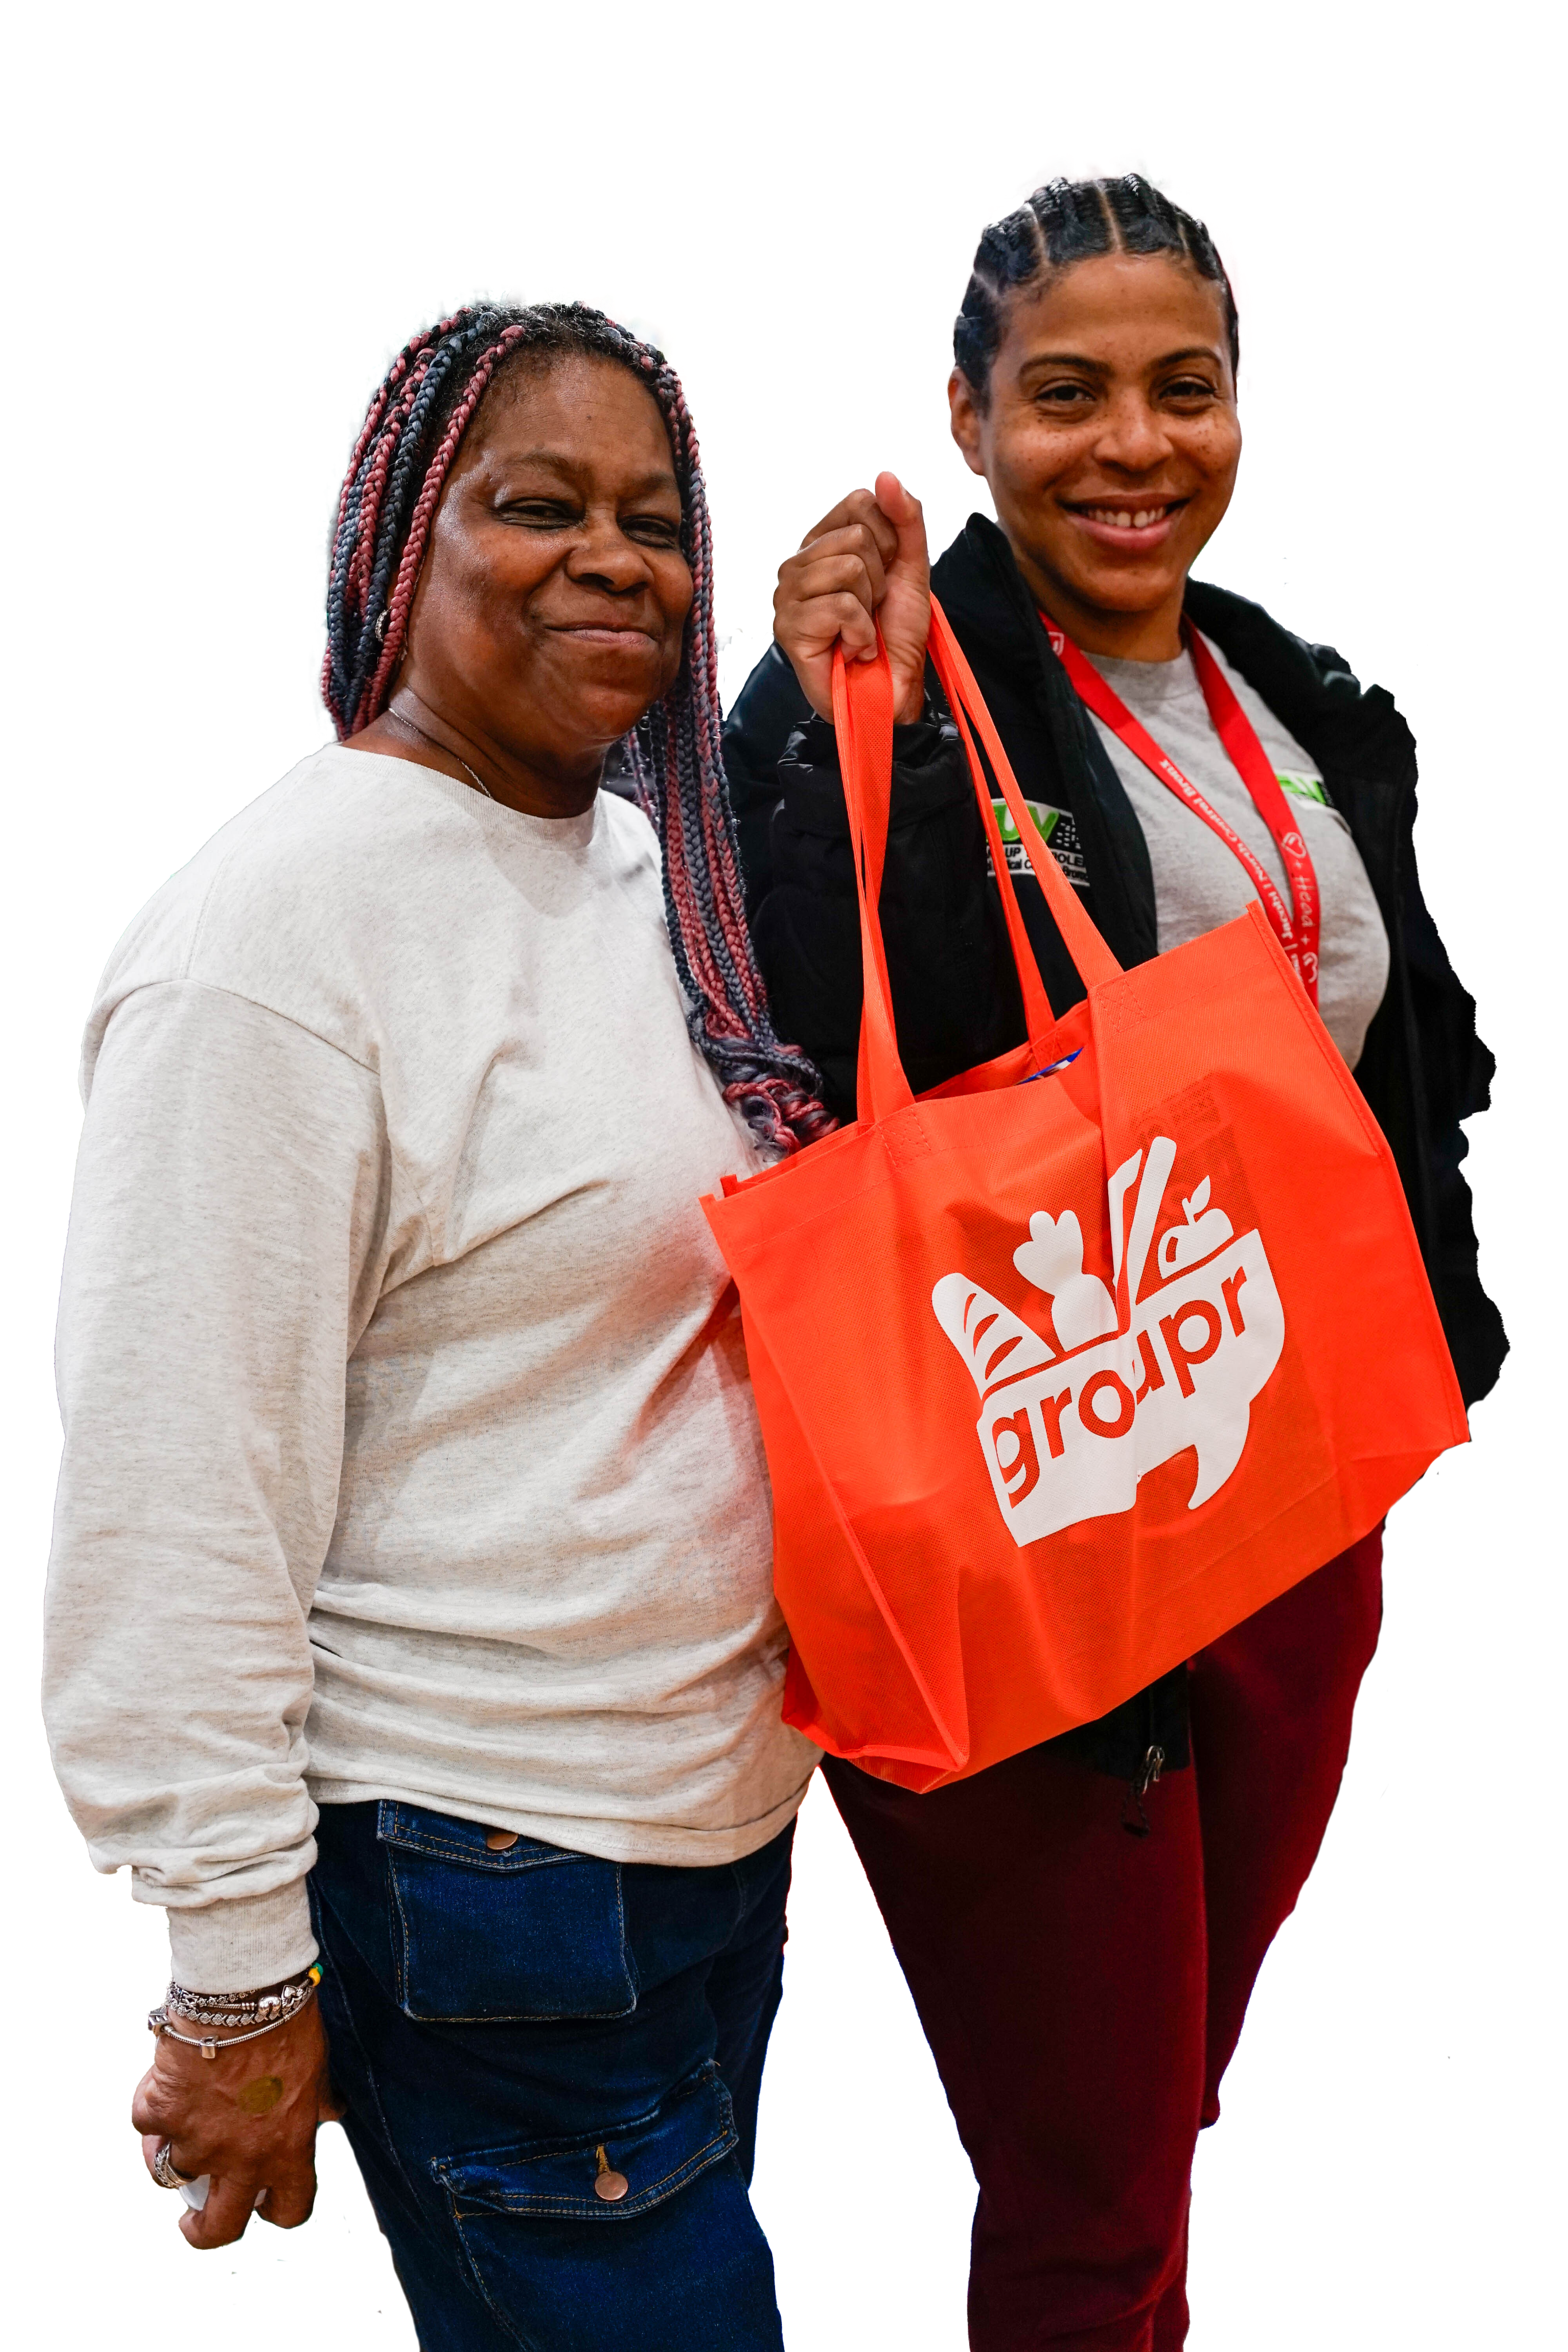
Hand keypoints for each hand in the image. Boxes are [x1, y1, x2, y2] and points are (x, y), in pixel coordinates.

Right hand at [132, 1992, 343, 2248]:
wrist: (243, 1995)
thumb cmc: (289, 2026)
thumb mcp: (317, 2068)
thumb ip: (320, 2100)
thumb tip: (334, 2112)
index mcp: (286, 2151)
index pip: (290, 2209)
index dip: (277, 2209)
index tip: (264, 2204)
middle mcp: (239, 2159)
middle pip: (217, 2228)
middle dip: (202, 2232)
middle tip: (194, 2221)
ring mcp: (196, 2142)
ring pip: (170, 2170)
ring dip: (171, 2149)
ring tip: (175, 2125)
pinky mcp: (161, 2114)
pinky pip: (146, 2122)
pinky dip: (152, 2105)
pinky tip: (163, 2082)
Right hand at [772, 472, 929, 725]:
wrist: (892, 690)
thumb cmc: (894, 633)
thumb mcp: (910, 567)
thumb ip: (905, 519)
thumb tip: (885, 476)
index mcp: (822, 543)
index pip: (858, 502)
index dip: (888, 539)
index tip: (885, 576)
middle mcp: (798, 564)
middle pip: (856, 537)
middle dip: (880, 578)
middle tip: (872, 610)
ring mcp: (787, 596)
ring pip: (849, 568)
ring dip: (870, 606)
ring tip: (862, 628)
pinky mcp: (789, 628)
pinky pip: (840, 604)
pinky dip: (861, 632)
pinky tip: (854, 648)